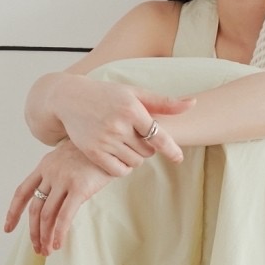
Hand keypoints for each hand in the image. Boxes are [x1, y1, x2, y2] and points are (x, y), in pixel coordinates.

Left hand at [2, 140, 118, 255]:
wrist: (109, 140)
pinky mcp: (79, 188)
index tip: (8, 228)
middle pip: (34, 208)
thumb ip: (58, 175)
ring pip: (47, 215)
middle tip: (37, 248)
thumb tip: (55, 199)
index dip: (14, 212)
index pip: (22, 191)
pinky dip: (59, 233)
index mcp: (44, 166)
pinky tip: (59, 244)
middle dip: (33, 232)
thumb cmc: (93, 152)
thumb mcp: (68, 158)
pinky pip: (64, 216)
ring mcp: (63, 180)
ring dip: (45, 236)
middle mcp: (50, 173)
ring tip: (47, 251)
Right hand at [54, 76, 196, 175]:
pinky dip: (123, 168)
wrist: (70, 99)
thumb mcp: (134, 93)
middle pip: (147, 151)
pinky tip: (120, 157)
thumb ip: (164, 102)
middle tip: (137, 138)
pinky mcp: (93, 152)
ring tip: (127, 145)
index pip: (158, 135)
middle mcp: (118, 125)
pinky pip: (118, 171)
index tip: (178, 158)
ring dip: (136, 158)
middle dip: (147, 148)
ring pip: (134, 162)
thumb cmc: (107, 94)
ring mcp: (104, 140)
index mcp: (131, 109)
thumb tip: (193, 104)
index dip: (171, 149)